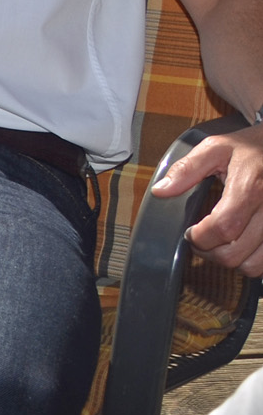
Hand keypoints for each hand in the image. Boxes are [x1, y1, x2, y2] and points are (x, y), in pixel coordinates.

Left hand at [150, 122, 262, 275]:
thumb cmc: (253, 148)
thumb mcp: (216, 147)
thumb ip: (187, 169)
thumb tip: (161, 190)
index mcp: (250, 187)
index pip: (223, 227)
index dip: (200, 237)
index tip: (190, 233)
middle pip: (237, 254)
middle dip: (210, 252)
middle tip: (202, 240)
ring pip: (255, 267)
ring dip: (233, 261)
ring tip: (222, 244)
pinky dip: (253, 261)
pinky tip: (243, 245)